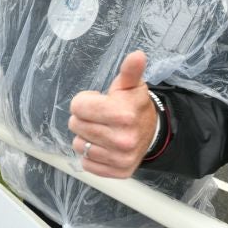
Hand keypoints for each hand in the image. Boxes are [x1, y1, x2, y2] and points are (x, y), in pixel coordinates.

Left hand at [68, 51, 156, 178]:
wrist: (151, 132)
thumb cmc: (134, 105)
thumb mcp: (131, 85)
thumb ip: (130, 71)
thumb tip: (137, 55)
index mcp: (124, 114)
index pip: (78, 107)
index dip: (84, 102)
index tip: (97, 101)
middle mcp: (123, 139)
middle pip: (75, 125)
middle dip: (84, 118)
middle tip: (99, 116)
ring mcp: (121, 158)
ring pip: (79, 145)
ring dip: (86, 137)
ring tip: (101, 130)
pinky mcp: (119, 172)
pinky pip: (87, 164)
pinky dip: (91, 155)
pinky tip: (104, 146)